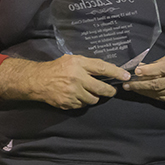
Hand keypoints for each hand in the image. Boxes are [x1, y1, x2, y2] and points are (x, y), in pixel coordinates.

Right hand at [0, 55, 130, 109]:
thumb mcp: (72, 60)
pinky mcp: (68, 103)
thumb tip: (106, 70)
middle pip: (101, 88)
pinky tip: (78, 96)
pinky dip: (83, 102)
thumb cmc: (57, 68)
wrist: (38, 81)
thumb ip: (87, 64)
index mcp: (78, 64)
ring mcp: (72, 92)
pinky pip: (83, 105)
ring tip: (89, 91)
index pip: (102, 68)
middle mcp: (77, 78)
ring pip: (93, 99)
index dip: (116, 72)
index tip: (126, 76)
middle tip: (112, 90)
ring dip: (94, 96)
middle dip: (109, 90)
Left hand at [122, 53, 164, 104]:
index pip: (161, 69)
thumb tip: (142, 68)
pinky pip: (162, 98)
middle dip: (140, 85)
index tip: (135, 71)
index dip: (147, 71)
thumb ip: (159, 63)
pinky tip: (143, 92)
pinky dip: (151, 95)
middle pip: (157, 84)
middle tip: (127, 84)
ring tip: (131, 88)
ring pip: (157, 93)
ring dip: (143, 91)